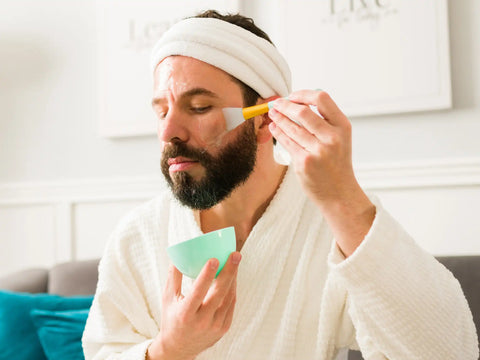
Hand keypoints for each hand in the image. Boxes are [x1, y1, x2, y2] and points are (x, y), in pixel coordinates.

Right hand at [147, 252, 240, 359]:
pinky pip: (231, 305)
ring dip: (233, 278)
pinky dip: (232, 289)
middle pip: (219, 293)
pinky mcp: (224, 328)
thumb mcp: (168, 299)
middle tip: (235, 255)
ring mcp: (215, 326)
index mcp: (185, 314)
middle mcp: (201, 322)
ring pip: (228, 298)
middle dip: (229, 272)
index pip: (198, 292)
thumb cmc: (172, 319)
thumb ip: (173, 277)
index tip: (214, 259)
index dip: (207, 275)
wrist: (179, 348)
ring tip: (235, 260)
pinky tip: (233, 276)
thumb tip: (177, 255)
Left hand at [268, 90, 374, 255]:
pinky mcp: (304, 162)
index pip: (322, 99)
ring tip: (272, 114)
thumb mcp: (340, 138)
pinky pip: (287, 142)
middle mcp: (332, 137)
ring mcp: (318, 150)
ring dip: (278, 118)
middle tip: (276, 103)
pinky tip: (274, 128)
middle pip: (303, 111)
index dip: (303, 94)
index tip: (292, 96)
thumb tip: (297, 102)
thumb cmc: (336, 163)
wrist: (339, 193)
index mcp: (342, 126)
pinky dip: (278, 132)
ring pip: (291, 127)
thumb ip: (324, 121)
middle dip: (285, 105)